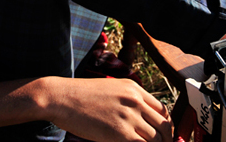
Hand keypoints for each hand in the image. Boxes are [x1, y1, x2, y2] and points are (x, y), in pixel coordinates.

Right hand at [45, 77, 172, 141]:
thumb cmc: (79, 96)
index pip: (162, 110)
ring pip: (156, 140)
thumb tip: (139, 120)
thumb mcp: (108, 90)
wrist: (60, 97)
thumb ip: (126, 100)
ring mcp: (129, 117)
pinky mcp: (121, 134)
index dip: (165, 126)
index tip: (162, 136)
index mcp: (133, 89)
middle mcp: (135, 101)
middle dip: (165, 140)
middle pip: (164, 126)